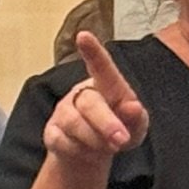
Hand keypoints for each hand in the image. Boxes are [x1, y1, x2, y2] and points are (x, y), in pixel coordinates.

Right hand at [43, 34, 148, 165]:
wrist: (93, 153)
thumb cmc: (119, 128)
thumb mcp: (136, 126)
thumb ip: (136, 117)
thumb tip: (134, 108)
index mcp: (106, 85)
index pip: (100, 66)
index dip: (93, 51)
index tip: (83, 36)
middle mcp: (81, 93)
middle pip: (90, 103)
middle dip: (106, 123)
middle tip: (121, 140)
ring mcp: (63, 112)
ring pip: (74, 124)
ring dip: (96, 140)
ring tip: (110, 148)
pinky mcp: (51, 132)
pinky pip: (63, 142)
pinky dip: (82, 153)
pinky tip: (90, 152)